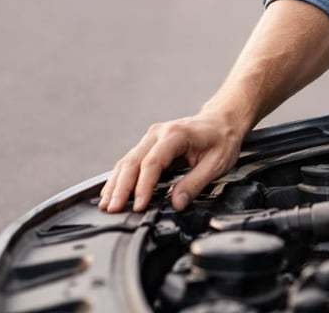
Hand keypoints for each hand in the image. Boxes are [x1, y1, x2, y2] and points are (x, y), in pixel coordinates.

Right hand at [98, 112, 242, 212]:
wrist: (222, 120)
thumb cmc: (221, 139)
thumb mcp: (217, 163)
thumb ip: (195, 183)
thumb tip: (176, 203)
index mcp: (176, 135)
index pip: (153, 162)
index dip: (144, 186)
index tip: (139, 206)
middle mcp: (159, 133)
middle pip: (133, 161)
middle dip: (121, 188)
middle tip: (113, 209)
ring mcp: (151, 137)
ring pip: (127, 161)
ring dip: (115, 184)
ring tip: (106, 205)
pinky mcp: (148, 144)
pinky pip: (130, 161)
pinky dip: (119, 177)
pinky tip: (111, 191)